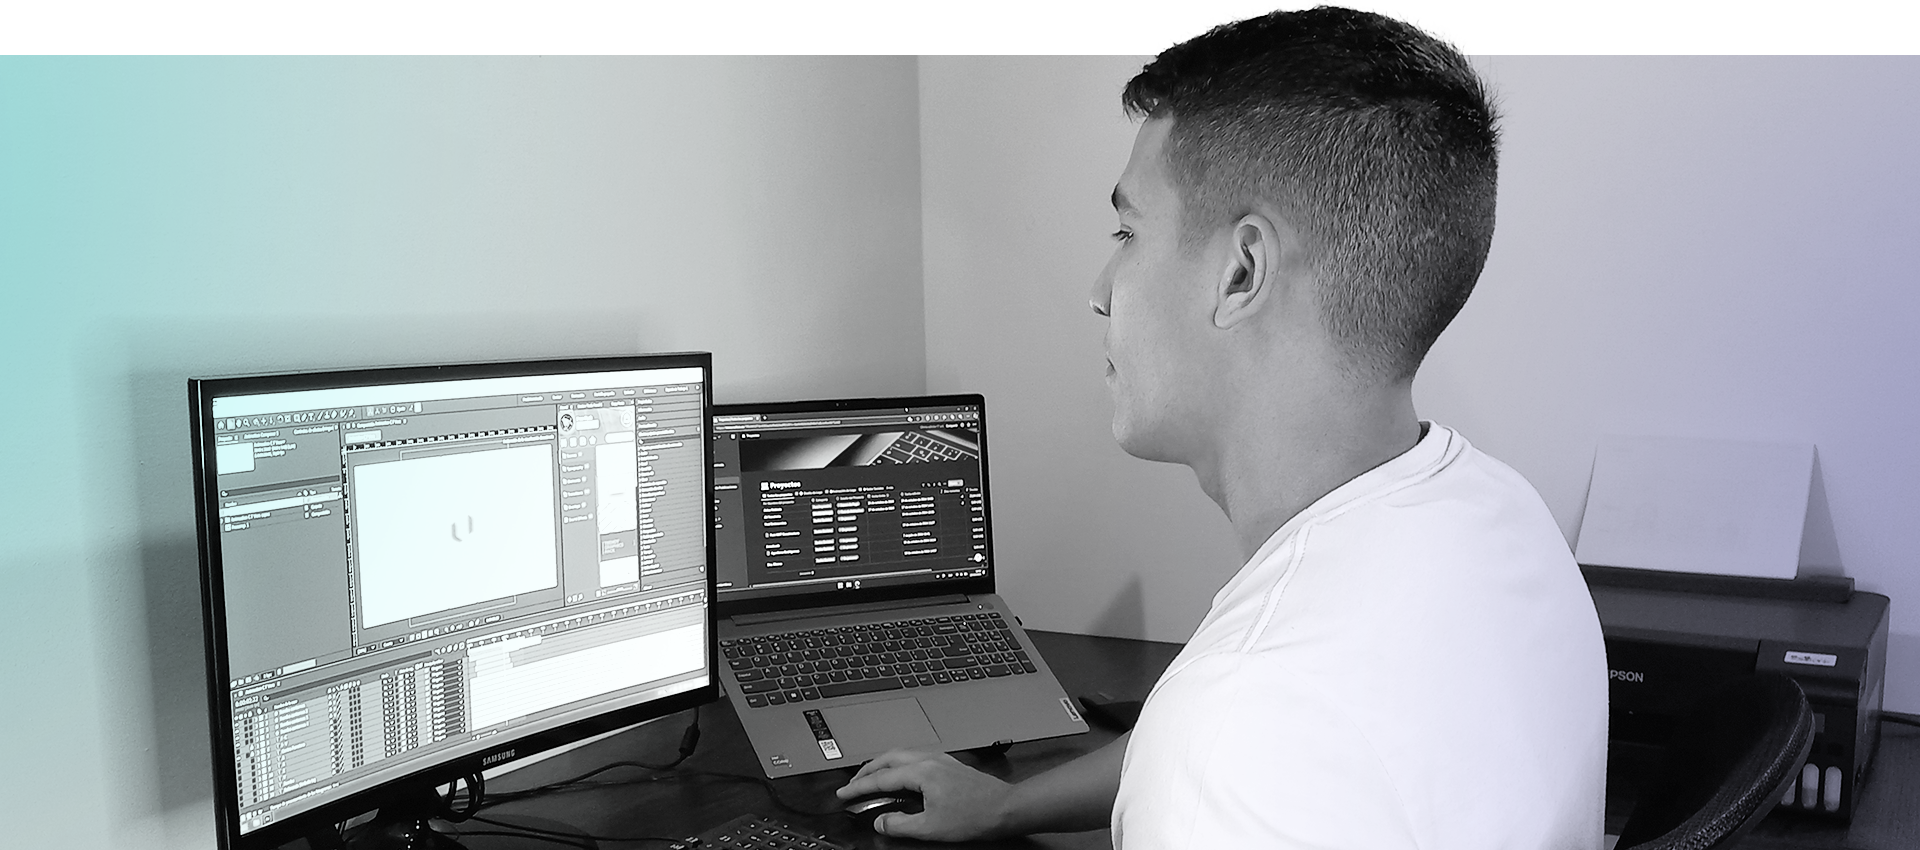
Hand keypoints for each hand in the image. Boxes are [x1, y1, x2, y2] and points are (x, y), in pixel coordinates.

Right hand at [836, 750, 1013, 840]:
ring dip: (882, 765)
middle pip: (887, 758)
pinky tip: (900, 775)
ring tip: (871, 778)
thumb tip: (880, 822)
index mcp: (921, 772)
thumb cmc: (975, 815)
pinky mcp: (948, 764)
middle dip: (866, 771)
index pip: (881, 778)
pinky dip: (898, 764)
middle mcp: (929, 760)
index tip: (844, 795)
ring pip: (901, 754)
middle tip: (853, 785)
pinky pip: (914, 757)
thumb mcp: (930, 827)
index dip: (858, 788)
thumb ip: (900, 824)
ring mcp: (940, 759)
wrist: (1005, 808)